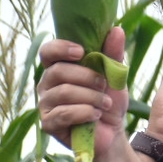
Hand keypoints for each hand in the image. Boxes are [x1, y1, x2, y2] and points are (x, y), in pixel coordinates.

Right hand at [37, 27, 128, 153]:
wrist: (113, 132)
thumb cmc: (108, 100)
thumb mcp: (114, 76)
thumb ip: (113, 54)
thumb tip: (116, 29)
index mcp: (59, 68)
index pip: (48, 51)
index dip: (60, 48)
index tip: (82, 52)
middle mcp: (47, 84)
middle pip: (59, 71)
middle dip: (87, 77)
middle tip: (104, 85)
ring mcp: (45, 104)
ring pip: (64, 92)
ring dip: (91, 97)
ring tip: (105, 103)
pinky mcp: (49, 124)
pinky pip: (64, 113)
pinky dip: (85, 112)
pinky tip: (96, 116)